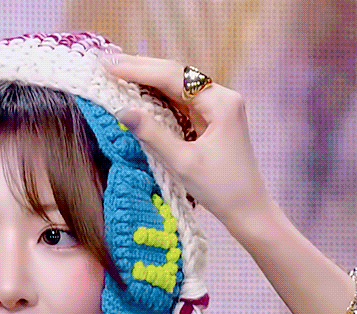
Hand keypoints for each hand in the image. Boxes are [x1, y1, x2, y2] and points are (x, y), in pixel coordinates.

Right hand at [104, 53, 270, 227]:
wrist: (248, 208)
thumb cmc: (221, 188)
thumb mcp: (182, 162)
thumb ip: (152, 135)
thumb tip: (122, 112)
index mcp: (221, 103)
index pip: (173, 77)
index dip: (139, 70)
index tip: (110, 67)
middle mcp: (222, 97)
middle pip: (177, 74)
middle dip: (141, 67)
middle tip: (108, 63)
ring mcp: (219, 106)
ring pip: (178, 84)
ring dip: (148, 77)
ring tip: (118, 71)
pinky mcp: (213, 117)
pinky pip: (182, 99)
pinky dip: (159, 93)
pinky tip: (140, 88)